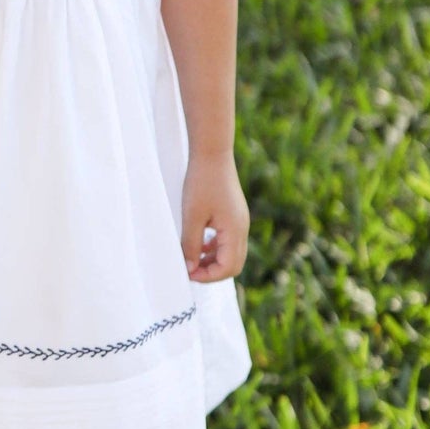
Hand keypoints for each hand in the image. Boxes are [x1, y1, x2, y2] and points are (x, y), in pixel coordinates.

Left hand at [181, 150, 250, 283]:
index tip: (188, 272)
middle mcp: (242, 228)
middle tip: (190, 269)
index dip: (208, 276)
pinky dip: (215, 247)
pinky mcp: (234, 214)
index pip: (228, 268)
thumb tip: (189, 269)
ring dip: (213, 260)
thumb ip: (191, 245)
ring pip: (231, 253)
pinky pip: (228, 240)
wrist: (212, 152)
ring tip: (191, 258)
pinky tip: (199, 243)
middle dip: (212, 272)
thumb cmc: (202, 181)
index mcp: (235, 231)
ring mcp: (239, 221)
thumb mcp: (192, 216)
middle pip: (233, 264)